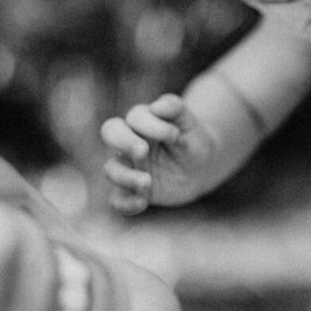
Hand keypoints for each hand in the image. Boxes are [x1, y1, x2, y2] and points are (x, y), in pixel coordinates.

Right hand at [100, 93, 216, 212]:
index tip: (174, 135)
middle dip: (124, 141)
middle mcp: (129, 142)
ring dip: (126, 176)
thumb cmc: (192, 139)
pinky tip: (143, 203)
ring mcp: (129, 167)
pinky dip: (126, 204)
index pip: (134, 117)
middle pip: (110, 132)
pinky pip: (117, 200)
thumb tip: (157, 106)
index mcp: (142, 121)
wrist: (201, 167)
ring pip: (111, 169)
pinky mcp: (132, 191)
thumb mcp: (189, 122)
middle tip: (143, 151)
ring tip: (148, 182)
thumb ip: (175, 108)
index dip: (150, 125)